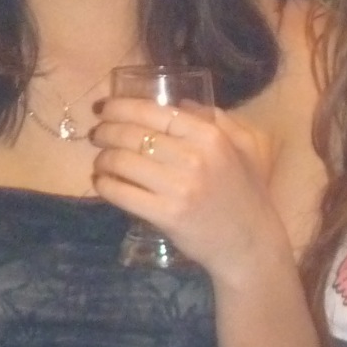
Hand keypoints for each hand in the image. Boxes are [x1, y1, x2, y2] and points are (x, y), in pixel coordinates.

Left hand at [90, 95, 287, 283]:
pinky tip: (101, 183)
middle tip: (96, 134)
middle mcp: (194, 157)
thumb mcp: (244, 147)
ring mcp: (179, 188)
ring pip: (123, 162)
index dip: (122, 107)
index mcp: (210, 137)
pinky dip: (105, 185)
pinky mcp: (166, 215)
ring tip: (100, 160)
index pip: (155, 112)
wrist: (250, 244)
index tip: (105, 108)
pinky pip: (122, 194)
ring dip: (103, 159)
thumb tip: (180, 102)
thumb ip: (217, 119)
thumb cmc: (246, 194)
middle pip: (133, 135)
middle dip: (106, 131)